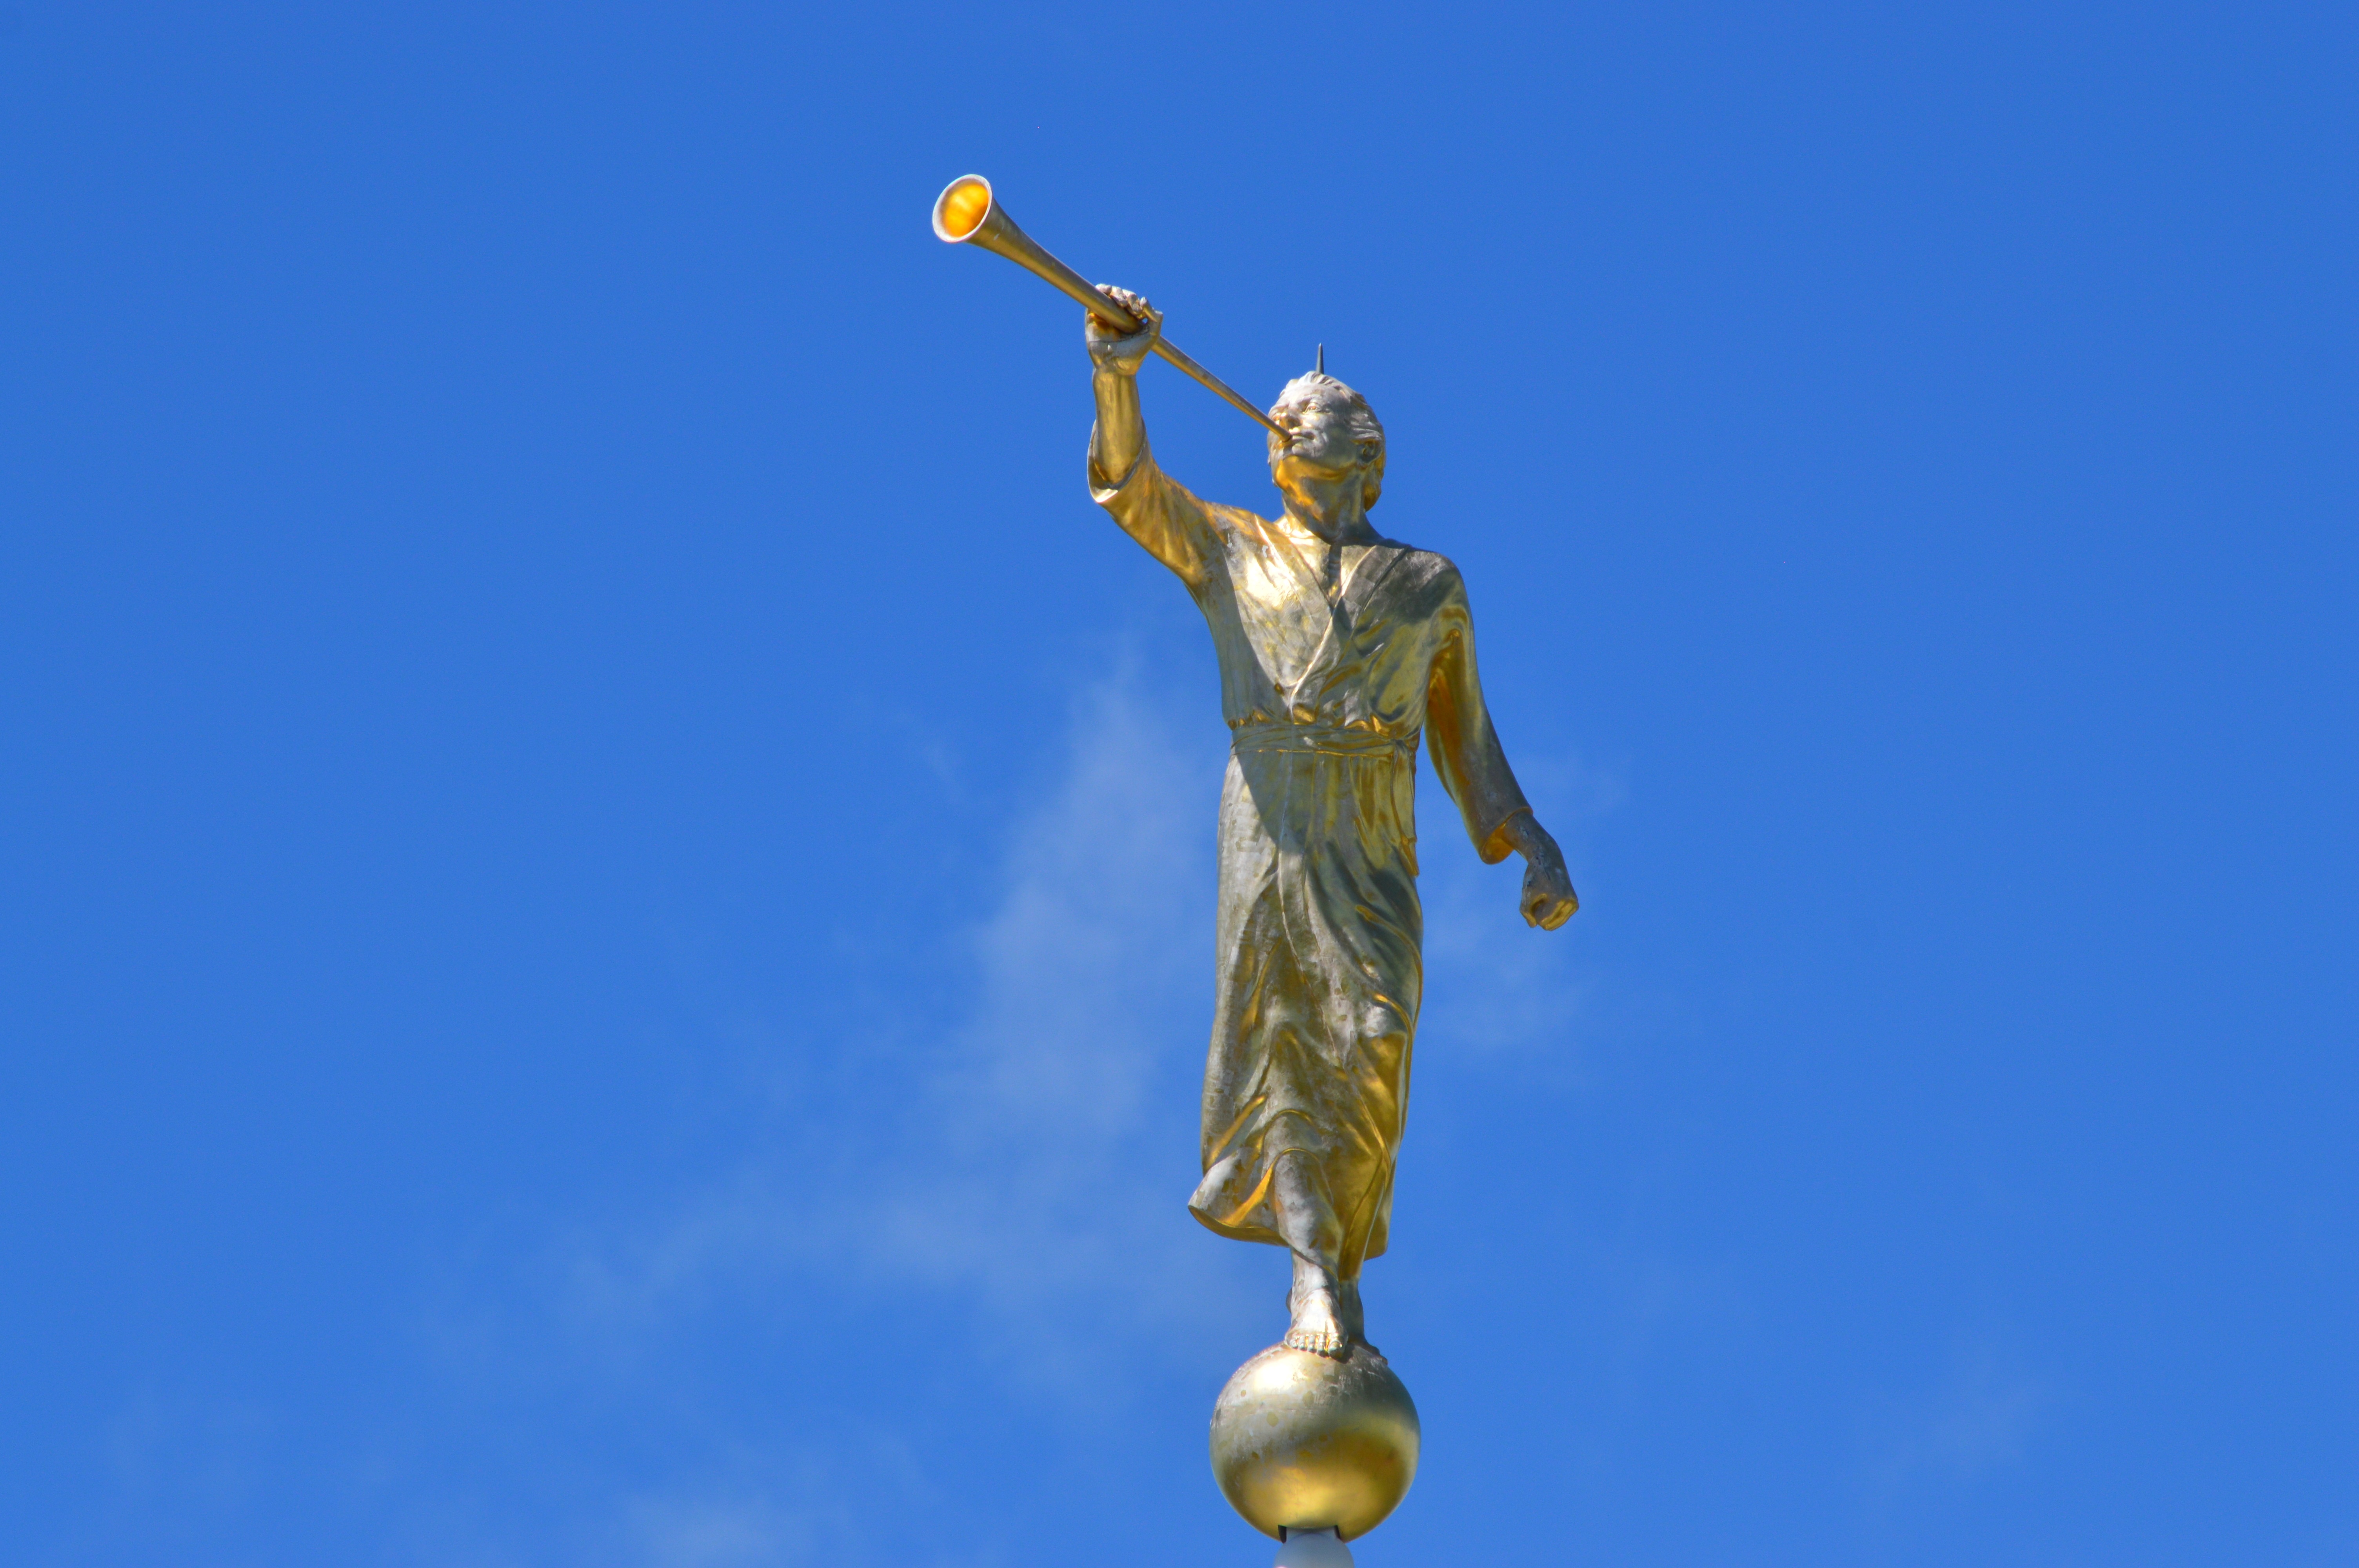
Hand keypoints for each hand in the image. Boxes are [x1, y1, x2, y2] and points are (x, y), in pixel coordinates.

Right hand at [1085, 284, 1160, 376]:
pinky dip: (1101, 289)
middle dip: (1129, 297)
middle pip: (1122, 295)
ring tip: (1122, 302)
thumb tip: (1144, 300)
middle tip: (1132, 309)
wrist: (1116, 367)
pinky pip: (1095, 298)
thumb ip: (1155, 319)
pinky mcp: (1092, 317)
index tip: (1139, 312)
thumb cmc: (1134, 355)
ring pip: (1109, 294)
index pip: (1133, 301)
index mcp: (1131, 320)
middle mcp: (1118, 316)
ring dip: (1117, 293)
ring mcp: (1105, 316)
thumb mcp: (1151, 336)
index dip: (1136, 301)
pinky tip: (1107, 290)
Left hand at [1502, 812, 1578, 929]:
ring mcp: (1574, 904)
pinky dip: (1551, 911)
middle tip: (1540, 896)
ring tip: (1546, 896)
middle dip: (1540, 914)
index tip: (1535, 896)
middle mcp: (1570, 902)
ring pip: (1554, 924)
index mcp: (1559, 899)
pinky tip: (1551, 897)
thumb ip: (1526, 912)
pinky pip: (1559, 919)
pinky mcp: (1575, 905)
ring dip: (1545, 912)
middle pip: (1548, 925)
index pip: (1542, 922)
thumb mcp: (1526, 893)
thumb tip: (1533, 925)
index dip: (1533, 912)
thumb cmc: (1536, 876)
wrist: (1549, 861)